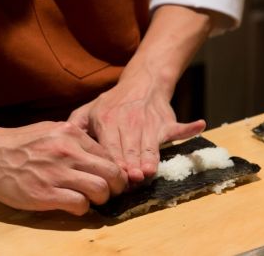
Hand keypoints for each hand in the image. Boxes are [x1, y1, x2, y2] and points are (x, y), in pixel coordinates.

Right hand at [0, 121, 126, 214]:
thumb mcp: (51, 129)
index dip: (113, 170)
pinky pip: (80, 204)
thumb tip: (96, 155)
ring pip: (100, 189)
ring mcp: (57, 172)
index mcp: (71, 133)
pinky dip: (82, 208)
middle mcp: (68, 151)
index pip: (108, 155)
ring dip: (101, 199)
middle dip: (116, 186)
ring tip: (92, 200)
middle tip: (111, 192)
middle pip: (112, 172)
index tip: (110, 179)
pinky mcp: (45, 193)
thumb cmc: (20, 143)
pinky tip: (74, 205)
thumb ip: (74, 140)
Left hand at [69, 71, 205, 182]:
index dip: (114, 162)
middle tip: (132, 180)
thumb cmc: (112, 103)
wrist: (141, 84)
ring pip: (150, 144)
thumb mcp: (88, 110)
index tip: (115, 175)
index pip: (110, 146)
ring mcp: (149, 122)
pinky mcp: (165, 123)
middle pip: (130, 148)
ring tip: (150, 170)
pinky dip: (188, 128)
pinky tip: (198, 125)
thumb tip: (65, 141)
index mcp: (107, 121)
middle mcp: (128, 122)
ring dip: (150, 156)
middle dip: (131, 165)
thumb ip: (75, 126)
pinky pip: (178, 127)